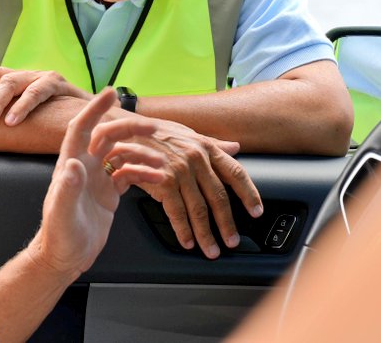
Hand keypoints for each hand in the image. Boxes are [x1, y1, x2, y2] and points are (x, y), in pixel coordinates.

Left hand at [0, 62, 90, 125]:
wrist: (94, 118)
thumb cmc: (52, 120)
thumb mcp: (23, 116)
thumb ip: (2, 115)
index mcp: (12, 80)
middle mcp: (24, 75)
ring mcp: (41, 77)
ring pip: (13, 81)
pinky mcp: (59, 84)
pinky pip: (39, 91)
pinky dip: (24, 105)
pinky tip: (12, 120)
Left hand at [32, 89, 164, 276]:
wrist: (65, 257)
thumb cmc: (59, 236)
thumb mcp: (62, 213)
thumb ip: (67, 189)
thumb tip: (73, 165)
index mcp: (71, 165)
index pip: (81, 128)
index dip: (94, 109)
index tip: (110, 93)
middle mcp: (84, 167)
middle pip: (108, 137)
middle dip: (129, 129)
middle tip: (153, 128)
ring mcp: (97, 179)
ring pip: (122, 155)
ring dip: (141, 153)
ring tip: (162, 159)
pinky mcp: (108, 193)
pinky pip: (129, 175)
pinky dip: (144, 174)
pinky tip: (158, 178)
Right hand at [132, 120, 263, 259]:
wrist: (123, 130)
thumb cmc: (154, 131)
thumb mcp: (187, 132)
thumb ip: (213, 143)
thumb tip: (236, 147)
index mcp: (206, 148)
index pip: (236, 172)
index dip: (249, 193)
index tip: (257, 211)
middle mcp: (196, 159)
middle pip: (218, 197)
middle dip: (227, 224)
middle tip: (232, 241)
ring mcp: (180, 171)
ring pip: (198, 209)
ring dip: (206, 234)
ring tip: (212, 250)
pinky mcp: (162, 182)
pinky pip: (176, 212)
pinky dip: (183, 231)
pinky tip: (187, 242)